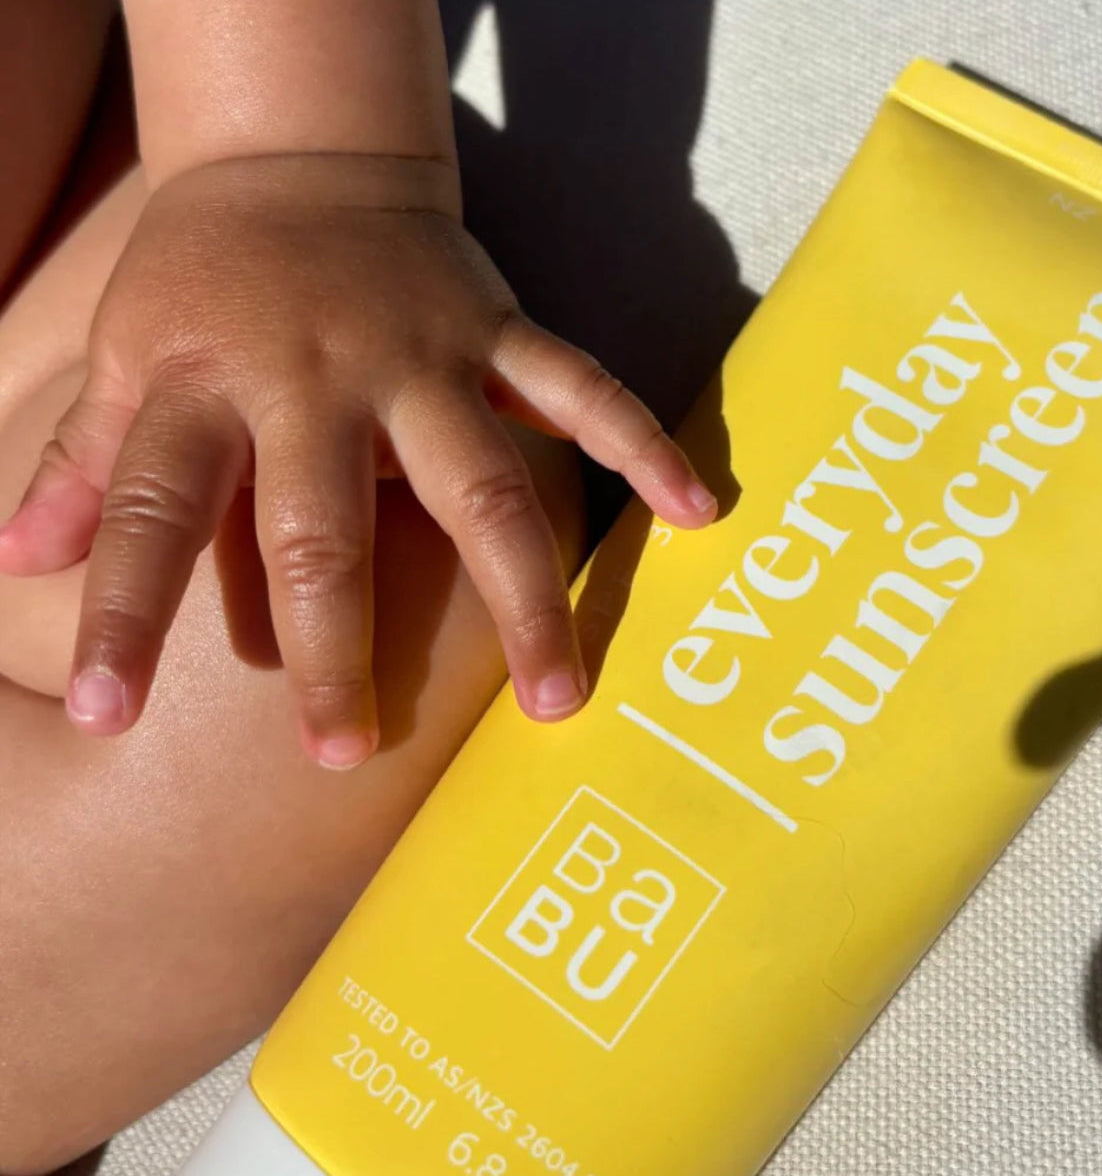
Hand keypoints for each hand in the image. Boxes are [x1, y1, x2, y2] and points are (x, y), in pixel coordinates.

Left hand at [0, 153, 715, 767]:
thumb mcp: (122, 348)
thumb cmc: (203, 273)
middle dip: (334, 648)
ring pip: (481, 488)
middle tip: (346, 755)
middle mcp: (319, 377)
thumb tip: (16, 566)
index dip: (123, 617)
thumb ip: (81, 458)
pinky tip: (697, 511)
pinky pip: (582, 390)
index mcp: (209, 383)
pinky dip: (640, 447)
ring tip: (555, 699)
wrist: (302, 157)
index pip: (149, 512)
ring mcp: (425, 355)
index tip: (104, 718)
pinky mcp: (499, 331)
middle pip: (324, 532)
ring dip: (521, 598)